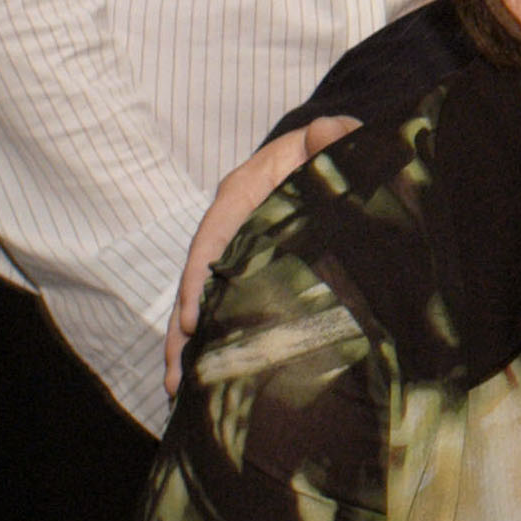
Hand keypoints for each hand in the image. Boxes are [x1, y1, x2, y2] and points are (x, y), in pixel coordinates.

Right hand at [163, 115, 357, 393]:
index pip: (214, 233)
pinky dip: (215, 339)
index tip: (193, 319)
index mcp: (246, 189)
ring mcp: (238, 251)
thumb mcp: (339, 143)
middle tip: (177, 376)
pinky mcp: (250, 272)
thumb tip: (324, 130)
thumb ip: (336, 140)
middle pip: (197, 277)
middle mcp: (232, 223)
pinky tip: (207, 378)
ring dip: (191, 344)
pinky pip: (227, 305)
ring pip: (205, 299)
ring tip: (180, 390)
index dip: (201, 276)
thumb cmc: (339, 150)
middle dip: (184, 327)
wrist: (344, 161)